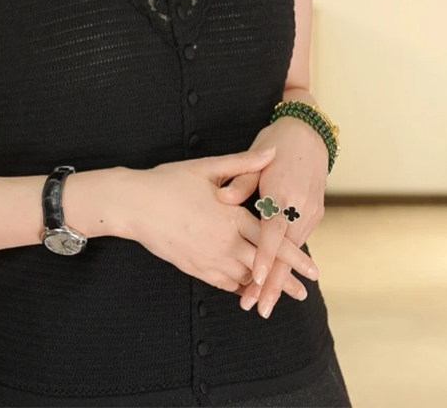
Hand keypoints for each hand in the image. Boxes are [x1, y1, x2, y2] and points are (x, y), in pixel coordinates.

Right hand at [122, 146, 318, 294]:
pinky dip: (237, 286)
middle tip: (303, 292)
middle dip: (284, 280)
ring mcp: (207, 258)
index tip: (312, 269)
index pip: (270, 240)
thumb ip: (244, 163)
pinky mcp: (193, 267)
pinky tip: (245, 287)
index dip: (293, 256)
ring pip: (242, 278)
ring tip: (277, 294)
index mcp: (231, 217)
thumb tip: (273, 152)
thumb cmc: (169, 181)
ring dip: (260, 286)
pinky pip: (222, 283)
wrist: (134, 204)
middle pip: (261, 266)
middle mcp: (223, 242)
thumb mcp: (208, 167)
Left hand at [216, 119, 327, 315]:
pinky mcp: (314, 213)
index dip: (263, 257)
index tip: (254, 279)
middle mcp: (301, 207)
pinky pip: (298, 242)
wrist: (309, 132)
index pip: (272, 232)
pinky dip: (287, 262)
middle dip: (272, 283)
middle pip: (286, 253)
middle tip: (258, 308)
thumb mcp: (258, 155)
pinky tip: (275, 279)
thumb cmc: (277, 142)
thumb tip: (223, 198)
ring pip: (293, 252)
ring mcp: (311, 212)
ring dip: (279, 277)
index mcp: (284, 193)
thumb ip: (241, 179)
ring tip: (262, 301)